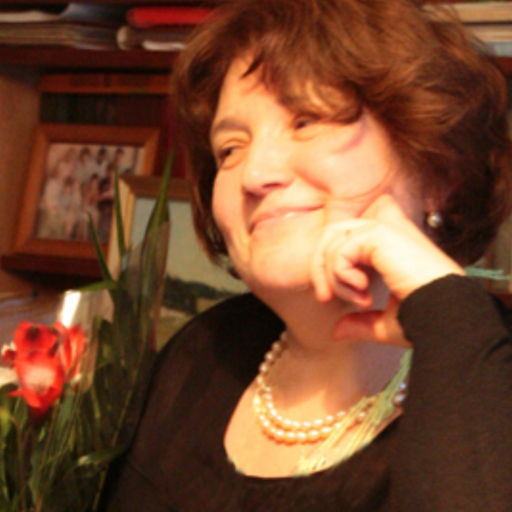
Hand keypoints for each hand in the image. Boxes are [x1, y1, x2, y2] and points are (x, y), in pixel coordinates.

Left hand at [310, 194, 463, 344]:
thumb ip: (361, 322)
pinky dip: (342, 274)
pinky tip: (363, 291)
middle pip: (331, 234)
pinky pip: (341, 250)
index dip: (331, 258)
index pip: (345, 235)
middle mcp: (387, 230)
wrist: (448, 318)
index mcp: (389, 246)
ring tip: (358, 299)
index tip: (332, 295)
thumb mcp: (387, 323)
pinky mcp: (381, 234)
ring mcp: (384, 228)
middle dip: (320, 268)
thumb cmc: (428, 320)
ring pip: (332, 240)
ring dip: (333, 276)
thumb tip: (337, 331)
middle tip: (326, 299)